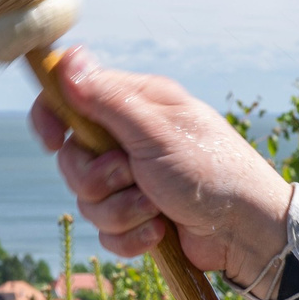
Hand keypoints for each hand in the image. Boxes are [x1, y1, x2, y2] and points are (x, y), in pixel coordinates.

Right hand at [27, 47, 292, 287]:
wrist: (246, 231)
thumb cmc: (210, 170)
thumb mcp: (157, 131)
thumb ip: (108, 100)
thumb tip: (67, 63)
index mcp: (135, 105)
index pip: (72, 96)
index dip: (53, 116)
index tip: (53, 140)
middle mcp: (130, 139)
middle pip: (72, 157)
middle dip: (98, 178)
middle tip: (132, 175)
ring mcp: (133, 181)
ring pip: (87, 199)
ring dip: (122, 210)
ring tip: (157, 207)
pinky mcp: (138, 217)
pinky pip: (107, 231)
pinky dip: (131, 236)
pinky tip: (159, 232)